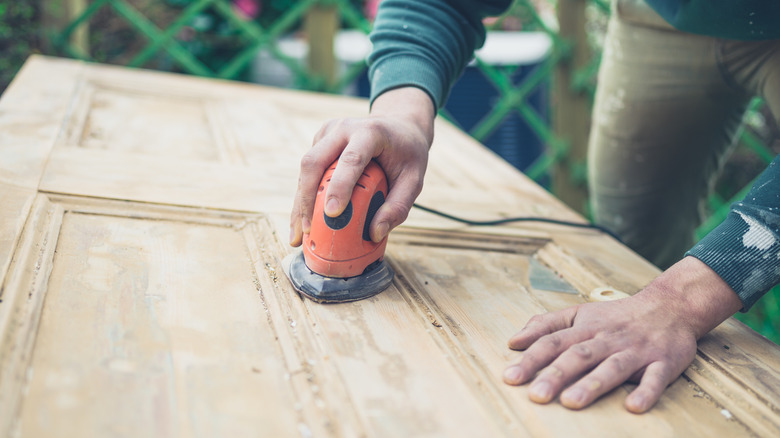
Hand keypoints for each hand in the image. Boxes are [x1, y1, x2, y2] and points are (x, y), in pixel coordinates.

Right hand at [290, 87, 434, 245]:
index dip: (339, 186)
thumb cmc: (407, 153)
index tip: (332, 214)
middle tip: (308, 231)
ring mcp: (328, 133)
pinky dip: (303, 197)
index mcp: (370, 132)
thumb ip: (399, 206)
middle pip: (314, 161)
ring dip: (299, 202)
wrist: (399, 125)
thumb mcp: (415, 179)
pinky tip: (301, 221)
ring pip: (305, 168)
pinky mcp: (319, 142)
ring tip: (298, 234)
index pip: (351, 159)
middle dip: (307, 198)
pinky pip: (306, 171)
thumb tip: (375, 233)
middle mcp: (344, 128)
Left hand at [502, 256, 741, 412]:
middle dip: (556, 375)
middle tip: (536, 396)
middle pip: (579, 355)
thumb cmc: (616, 315)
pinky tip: (633, 407)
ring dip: (593, 384)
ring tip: (572, 402)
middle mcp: (608, 338)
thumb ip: (545, 325)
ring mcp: (636, 350)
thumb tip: (513, 342)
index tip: (509, 378)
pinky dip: (646, 392)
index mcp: (586, 328)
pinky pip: (656, 378)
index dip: (531, 359)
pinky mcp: (663, 362)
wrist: (671, 305)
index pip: (553, 342)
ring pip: (612, 367)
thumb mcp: (579, 313)